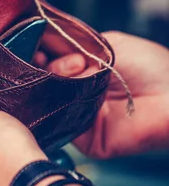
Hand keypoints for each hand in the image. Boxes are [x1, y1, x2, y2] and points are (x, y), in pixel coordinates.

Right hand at [36, 31, 168, 158]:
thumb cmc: (151, 67)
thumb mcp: (106, 45)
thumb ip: (74, 46)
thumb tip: (42, 51)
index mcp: (82, 77)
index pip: (48, 68)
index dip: (38, 56)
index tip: (34, 44)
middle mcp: (78, 98)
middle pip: (45, 84)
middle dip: (48, 66)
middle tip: (63, 57)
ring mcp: (81, 119)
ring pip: (50, 102)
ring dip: (58, 79)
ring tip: (78, 66)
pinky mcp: (87, 140)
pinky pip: (63, 122)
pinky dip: (65, 101)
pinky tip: (77, 84)